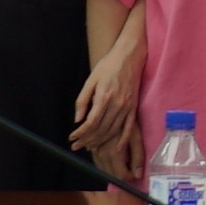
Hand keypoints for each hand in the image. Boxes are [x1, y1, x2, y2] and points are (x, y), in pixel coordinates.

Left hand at [72, 47, 143, 167]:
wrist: (130, 56)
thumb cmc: (108, 66)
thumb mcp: (91, 80)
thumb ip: (83, 100)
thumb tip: (77, 119)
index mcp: (104, 97)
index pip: (90, 123)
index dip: (80, 133)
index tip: (72, 138)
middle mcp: (116, 105)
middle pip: (100, 130)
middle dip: (87, 140)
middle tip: (77, 146)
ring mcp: (127, 107)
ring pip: (113, 131)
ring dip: (100, 142)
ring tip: (90, 147)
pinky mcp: (134, 108)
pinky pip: (129, 128)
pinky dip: (122, 140)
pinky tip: (116, 148)